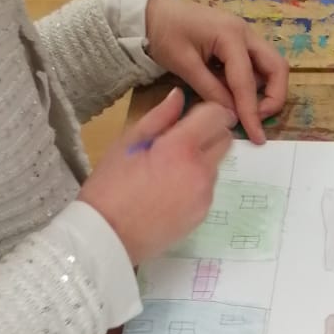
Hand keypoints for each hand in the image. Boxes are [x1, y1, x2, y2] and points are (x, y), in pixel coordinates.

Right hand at [79, 90, 233, 263]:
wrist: (108, 237)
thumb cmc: (110, 187)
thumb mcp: (127, 144)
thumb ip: (159, 118)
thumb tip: (180, 96)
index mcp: (180, 148)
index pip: (216, 115)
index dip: (208, 110)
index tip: (194, 115)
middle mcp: (200, 171)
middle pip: (225, 139)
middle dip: (209, 133)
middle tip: (180, 140)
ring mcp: (204, 195)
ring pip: (216, 164)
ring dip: (201, 160)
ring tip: (168, 170)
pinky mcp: (203, 214)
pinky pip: (208, 188)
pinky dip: (196, 183)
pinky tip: (170, 191)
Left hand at [143, 0, 287, 145]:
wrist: (152, 11)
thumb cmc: (164, 33)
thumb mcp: (184, 65)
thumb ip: (210, 90)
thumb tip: (232, 115)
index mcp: (230, 35)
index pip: (247, 81)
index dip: (252, 111)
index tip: (257, 136)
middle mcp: (245, 33)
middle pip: (277, 67)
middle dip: (274, 97)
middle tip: (257, 118)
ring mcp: (244, 35)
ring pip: (270, 65)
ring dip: (264, 89)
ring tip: (241, 106)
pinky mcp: (238, 41)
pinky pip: (256, 64)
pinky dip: (252, 82)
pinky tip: (231, 92)